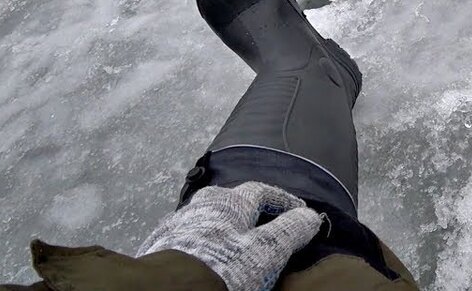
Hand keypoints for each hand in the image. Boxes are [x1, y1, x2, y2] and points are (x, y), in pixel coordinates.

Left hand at [138, 182, 320, 290]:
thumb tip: (311, 215)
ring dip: (219, 222)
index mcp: (231, 202)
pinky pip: (186, 234)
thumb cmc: (222, 267)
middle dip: (244, 206)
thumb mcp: (266, 251)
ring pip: (203, 215)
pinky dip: (200, 239)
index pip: (262, 190)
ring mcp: (178, 224)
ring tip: (230, 240)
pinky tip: (202, 253)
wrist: (168, 290)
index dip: (283, 200)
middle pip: (227, 197)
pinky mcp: (160, 245)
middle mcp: (203, 206)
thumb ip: (289, 231)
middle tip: (259, 221)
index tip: (298, 211)